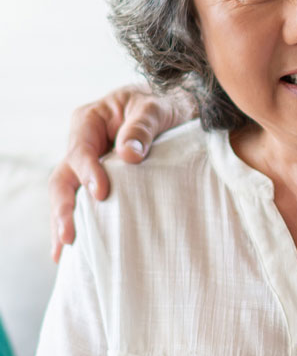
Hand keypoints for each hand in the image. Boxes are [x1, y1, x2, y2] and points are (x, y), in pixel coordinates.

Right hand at [49, 86, 195, 257]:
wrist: (174, 108)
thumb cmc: (164, 104)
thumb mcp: (156, 109)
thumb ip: (143, 127)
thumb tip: (128, 154)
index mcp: (89, 121)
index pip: (80, 150)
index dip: (88, 173)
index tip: (101, 194)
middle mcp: (83, 144)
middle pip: (63, 178)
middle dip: (63, 208)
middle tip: (68, 236)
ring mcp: (88, 164)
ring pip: (68, 194)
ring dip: (64, 221)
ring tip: (63, 250)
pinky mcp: (99, 180)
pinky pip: (84, 202)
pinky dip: (80, 222)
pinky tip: (76, 247)